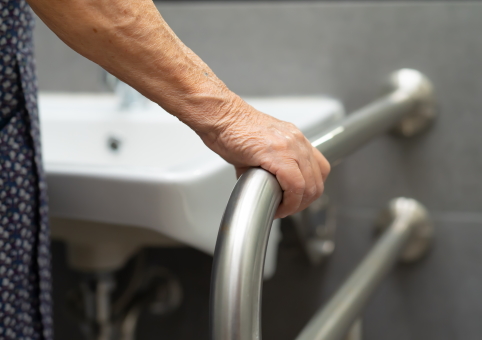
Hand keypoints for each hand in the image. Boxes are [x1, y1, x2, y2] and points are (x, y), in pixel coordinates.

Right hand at [199, 97, 330, 218]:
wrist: (221, 117)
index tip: (294, 201)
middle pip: (317, 181)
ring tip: (280, 209)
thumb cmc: (232, 130)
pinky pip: (295, 185)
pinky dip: (289, 202)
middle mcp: (297, 141)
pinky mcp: (278, 153)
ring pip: (309, 186)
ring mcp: (290, 146)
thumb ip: (269, 166)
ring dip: (296, 205)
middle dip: (303, 203)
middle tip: (286, 208)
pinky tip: (276, 206)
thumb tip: (264, 187)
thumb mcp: (259, 148)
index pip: (319, 169)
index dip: (309, 191)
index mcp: (295, 139)